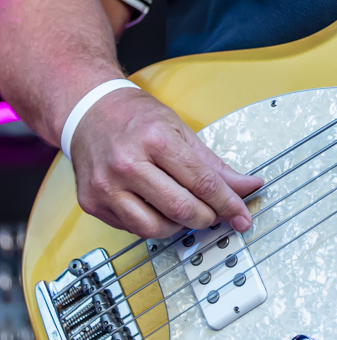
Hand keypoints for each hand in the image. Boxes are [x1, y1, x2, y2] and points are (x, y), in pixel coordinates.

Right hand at [70, 86, 262, 239]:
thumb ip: (214, 165)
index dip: (227, 204)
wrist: (88, 111)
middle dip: (206, 218)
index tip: (241, 217)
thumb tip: (246, 186)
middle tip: (213, 214)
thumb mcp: (180, 130)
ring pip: (154, 228)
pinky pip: (131, 228)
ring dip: (178, 226)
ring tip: (183, 210)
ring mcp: (106, 186)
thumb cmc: (134, 117)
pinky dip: (151, 223)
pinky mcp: (92, 203)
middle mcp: (127, 164)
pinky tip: (155, 207)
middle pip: (181, 209)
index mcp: (155, 140)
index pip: (202, 183)